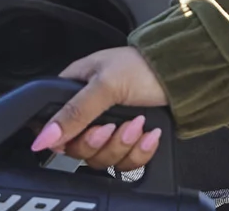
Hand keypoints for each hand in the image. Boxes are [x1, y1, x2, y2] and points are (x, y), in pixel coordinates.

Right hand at [33, 47, 170, 171]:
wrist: (184, 74)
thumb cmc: (143, 66)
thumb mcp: (105, 86)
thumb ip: (74, 113)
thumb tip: (43, 137)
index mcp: (75, 92)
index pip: (56, 129)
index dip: (67, 139)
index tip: (86, 133)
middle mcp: (90, 113)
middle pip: (79, 149)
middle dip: (101, 142)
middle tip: (114, 126)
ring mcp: (111, 129)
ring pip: (103, 159)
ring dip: (123, 145)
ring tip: (138, 125)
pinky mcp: (131, 141)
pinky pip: (126, 162)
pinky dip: (140, 151)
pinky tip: (149, 135)